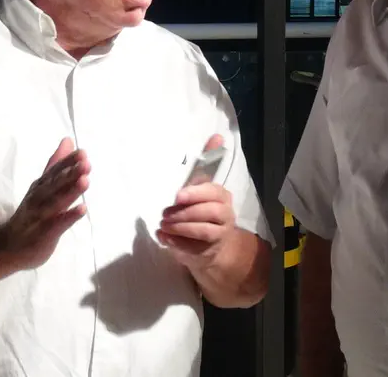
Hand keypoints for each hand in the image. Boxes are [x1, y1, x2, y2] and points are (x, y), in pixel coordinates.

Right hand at [0, 138, 89, 268]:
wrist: (6, 247)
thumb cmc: (31, 214)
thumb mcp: (42, 186)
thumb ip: (56, 165)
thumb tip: (68, 140)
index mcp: (41, 186)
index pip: (55, 171)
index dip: (68, 162)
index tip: (83, 153)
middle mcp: (39, 198)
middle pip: (56, 184)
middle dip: (70, 173)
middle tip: (86, 162)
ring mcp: (40, 216)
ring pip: (56, 202)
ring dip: (70, 191)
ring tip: (86, 181)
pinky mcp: (44, 234)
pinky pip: (57, 224)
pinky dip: (68, 217)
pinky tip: (82, 209)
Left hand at [158, 135, 236, 269]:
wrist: (212, 244)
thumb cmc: (202, 208)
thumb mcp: (202, 186)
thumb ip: (208, 162)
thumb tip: (218, 136)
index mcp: (222, 197)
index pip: (214, 193)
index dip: (196, 194)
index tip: (178, 196)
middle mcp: (225, 215)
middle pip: (210, 212)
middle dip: (185, 213)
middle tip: (165, 214)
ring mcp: (218, 236)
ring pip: (203, 231)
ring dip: (179, 228)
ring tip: (162, 225)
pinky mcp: (208, 252)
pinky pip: (193, 249)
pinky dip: (176, 243)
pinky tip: (163, 237)